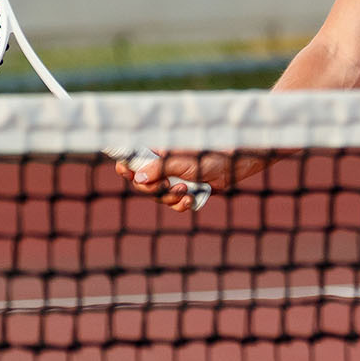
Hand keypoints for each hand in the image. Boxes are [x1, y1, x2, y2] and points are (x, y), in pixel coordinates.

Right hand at [115, 151, 259, 212]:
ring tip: (185, 191)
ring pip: (158, 197)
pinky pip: (173, 205)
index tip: (126, 172)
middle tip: (167, 185)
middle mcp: (162, 168)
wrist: (232, 166)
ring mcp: (172, 181)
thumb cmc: (209, 156)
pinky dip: (181, 205)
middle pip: (142, 185)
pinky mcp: (184, 193)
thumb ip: (160, 168)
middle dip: (153, 189)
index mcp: (158, 155)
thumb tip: (139, 179)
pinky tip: (191, 199)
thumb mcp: (182, 161)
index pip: (133, 161)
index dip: (126, 167)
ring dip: (170, 198)